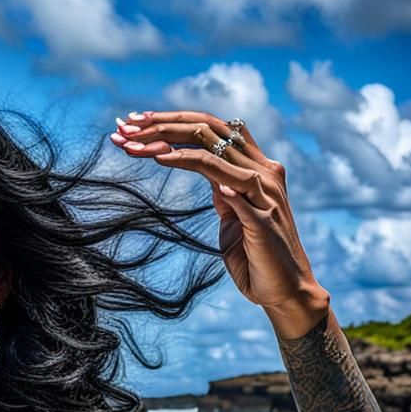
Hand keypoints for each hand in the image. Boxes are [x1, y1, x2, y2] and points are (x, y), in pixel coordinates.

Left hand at [109, 110, 322, 311]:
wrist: (284, 291)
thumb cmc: (255, 255)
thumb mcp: (233, 213)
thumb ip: (222, 189)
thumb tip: (203, 170)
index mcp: (256, 167)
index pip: (212, 129)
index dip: (174, 120)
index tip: (134, 122)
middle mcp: (264, 172)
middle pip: (210, 131)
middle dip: (164, 125)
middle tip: (126, 127)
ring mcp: (265, 195)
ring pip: (215, 154)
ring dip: (169, 145)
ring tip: (135, 146)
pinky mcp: (263, 221)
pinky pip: (234, 194)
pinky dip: (201, 173)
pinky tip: (169, 162)